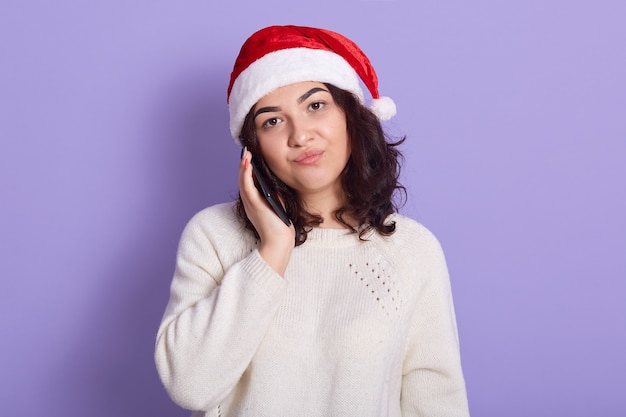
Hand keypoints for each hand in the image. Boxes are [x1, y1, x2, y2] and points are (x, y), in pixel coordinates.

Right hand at [239, 148, 294, 274]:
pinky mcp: (255, 206)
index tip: (250, 156)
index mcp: (254, 203)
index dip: (247, 169)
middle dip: (244, 165)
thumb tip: (275, 182)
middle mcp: (250, 202)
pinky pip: (247, 187)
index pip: (249, 182)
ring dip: (243, 166)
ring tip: (245, 153)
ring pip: (243, 181)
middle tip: (245, 151)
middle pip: (243, 179)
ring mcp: (251, 204)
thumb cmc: (280, 227)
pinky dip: (245, 175)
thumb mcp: (278, 205)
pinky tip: (248, 164)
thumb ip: (275, 194)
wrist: (279, 243)